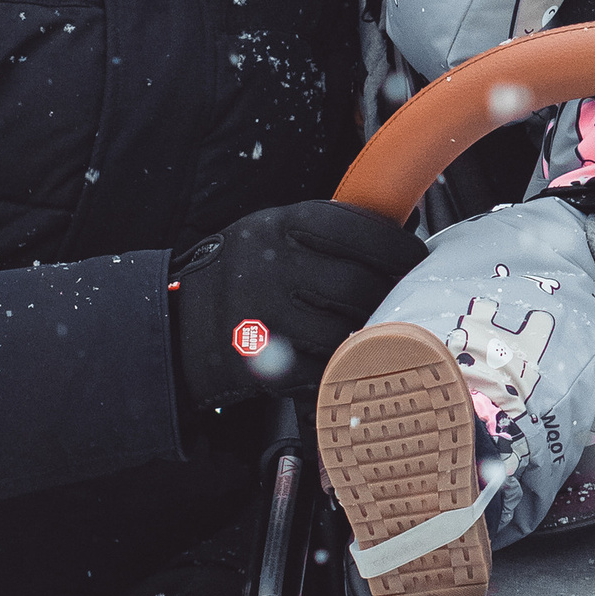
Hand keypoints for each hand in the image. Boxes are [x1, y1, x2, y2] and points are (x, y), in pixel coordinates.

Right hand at [167, 202, 426, 416]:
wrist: (177, 324)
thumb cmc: (238, 275)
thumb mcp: (270, 233)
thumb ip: (325, 232)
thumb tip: (400, 232)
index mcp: (276, 227)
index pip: (356, 228)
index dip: (397, 246)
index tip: (416, 258)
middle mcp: (268, 267)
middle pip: (357, 284)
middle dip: (391, 295)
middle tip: (405, 299)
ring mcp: (265, 318)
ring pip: (346, 331)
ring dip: (372, 334)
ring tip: (381, 329)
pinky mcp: (263, 364)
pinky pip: (325, 368)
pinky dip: (344, 365)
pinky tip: (350, 357)